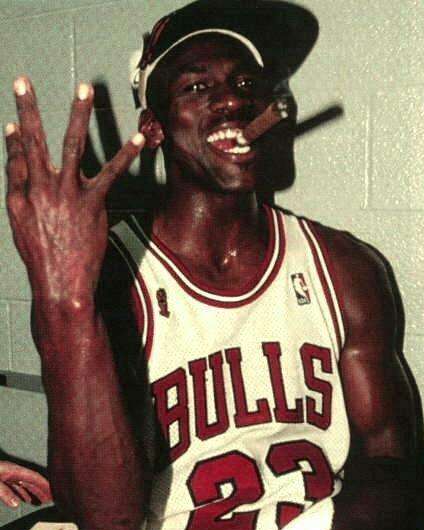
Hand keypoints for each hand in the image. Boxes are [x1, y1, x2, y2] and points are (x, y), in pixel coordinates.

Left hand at [0, 462, 51, 507]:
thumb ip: (5, 492)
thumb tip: (16, 504)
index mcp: (12, 469)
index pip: (34, 476)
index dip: (44, 484)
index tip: (53, 490)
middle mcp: (12, 472)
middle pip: (31, 481)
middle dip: (41, 490)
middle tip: (51, 499)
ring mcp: (7, 476)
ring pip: (24, 485)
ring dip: (33, 493)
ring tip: (42, 501)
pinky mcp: (2, 480)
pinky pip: (16, 488)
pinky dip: (23, 494)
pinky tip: (25, 499)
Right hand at [5, 77, 162, 306]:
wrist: (61, 284)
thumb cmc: (43, 258)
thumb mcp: (21, 225)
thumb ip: (19, 193)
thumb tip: (18, 166)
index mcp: (20, 195)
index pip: (15, 157)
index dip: (14, 138)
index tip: (14, 122)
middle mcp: (40, 188)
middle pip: (33, 141)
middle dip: (27, 109)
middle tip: (23, 81)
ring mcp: (67, 193)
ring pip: (72, 145)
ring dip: (78, 114)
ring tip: (85, 88)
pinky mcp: (92, 203)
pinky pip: (111, 173)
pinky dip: (126, 154)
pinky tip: (138, 138)